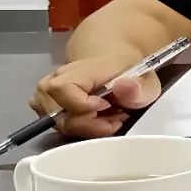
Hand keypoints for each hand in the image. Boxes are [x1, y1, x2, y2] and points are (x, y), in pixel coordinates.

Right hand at [28, 56, 161, 138]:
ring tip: (107, 117)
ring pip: (56, 124)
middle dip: (89, 124)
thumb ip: (138, 87)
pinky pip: (56, 126)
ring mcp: (46, 94)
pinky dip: (78, 129)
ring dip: (84, 128)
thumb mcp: (145, 80)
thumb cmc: (128, 72)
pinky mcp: (45, 107)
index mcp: (79, 69)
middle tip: (114, 116)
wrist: (115, 62)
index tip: (106, 105)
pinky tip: (96, 120)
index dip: (82, 104)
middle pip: (57, 115)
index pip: (62, 89)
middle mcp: (55, 80)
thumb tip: (120, 87)